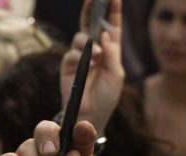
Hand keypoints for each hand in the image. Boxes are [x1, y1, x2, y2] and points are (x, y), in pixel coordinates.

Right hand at [62, 0, 123, 132]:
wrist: (91, 114)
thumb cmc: (107, 96)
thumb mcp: (116, 76)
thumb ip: (112, 55)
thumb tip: (106, 35)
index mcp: (110, 52)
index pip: (112, 28)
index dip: (113, 13)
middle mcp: (95, 50)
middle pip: (92, 24)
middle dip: (93, 10)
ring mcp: (80, 56)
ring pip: (80, 37)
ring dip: (89, 42)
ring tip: (97, 54)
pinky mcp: (68, 65)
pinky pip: (71, 53)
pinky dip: (79, 54)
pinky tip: (88, 61)